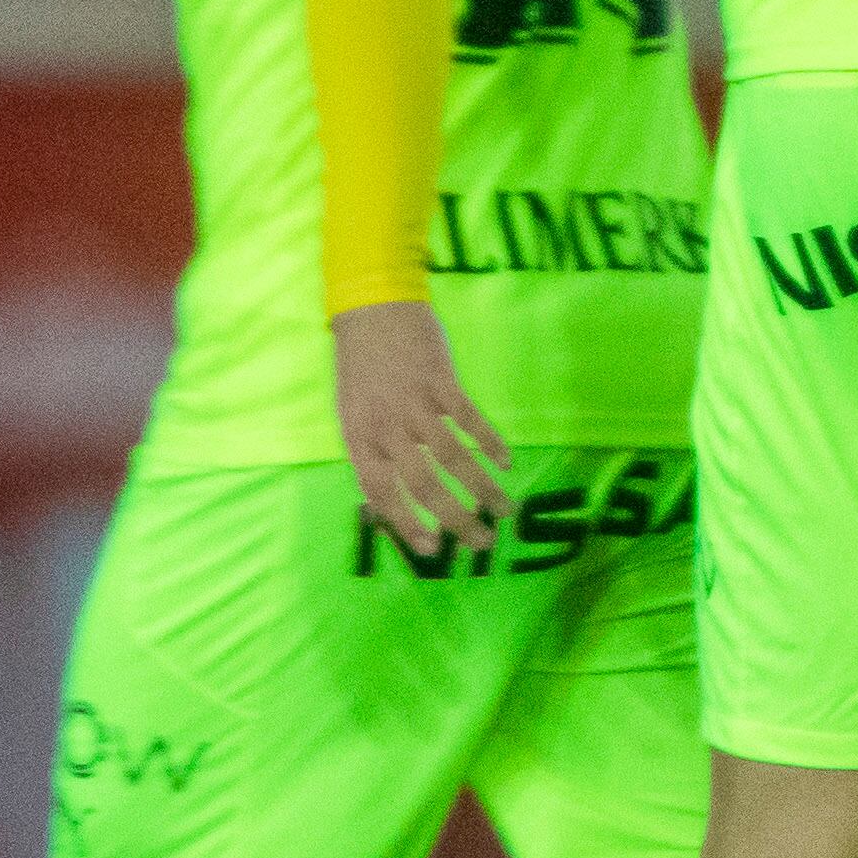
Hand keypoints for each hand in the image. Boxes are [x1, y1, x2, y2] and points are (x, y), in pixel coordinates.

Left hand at [334, 300, 511, 557]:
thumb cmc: (360, 366)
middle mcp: (386, 426)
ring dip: (483, 490)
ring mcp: (416, 403)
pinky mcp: (442, 381)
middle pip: (424, 484)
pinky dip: (490, 442)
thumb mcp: (351, 413)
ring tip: (505, 512)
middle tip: (482, 544)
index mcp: (359, 438)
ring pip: (453, 458)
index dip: (406, 524)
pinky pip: (470, 419)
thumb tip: (385, 502)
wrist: (372, 308)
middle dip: (456, 520)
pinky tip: (506, 463)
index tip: (431, 549)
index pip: (382, 493)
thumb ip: (369, 453)